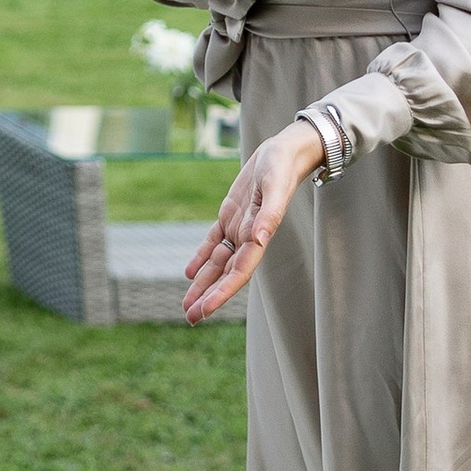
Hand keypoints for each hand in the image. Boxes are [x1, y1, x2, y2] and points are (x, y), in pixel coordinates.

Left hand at [182, 122, 323, 322]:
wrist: (284, 151)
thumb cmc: (282, 168)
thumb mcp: (275, 186)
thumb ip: (270, 214)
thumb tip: (260, 240)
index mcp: (259, 235)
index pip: (238, 272)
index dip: (221, 292)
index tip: (204, 310)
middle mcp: (248, 237)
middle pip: (225, 274)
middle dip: (208, 296)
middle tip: (190, 319)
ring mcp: (239, 227)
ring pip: (217, 262)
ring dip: (203, 282)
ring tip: (187, 304)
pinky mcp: (231, 215)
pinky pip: (213, 242)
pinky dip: (201, 257)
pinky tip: (189, 272)